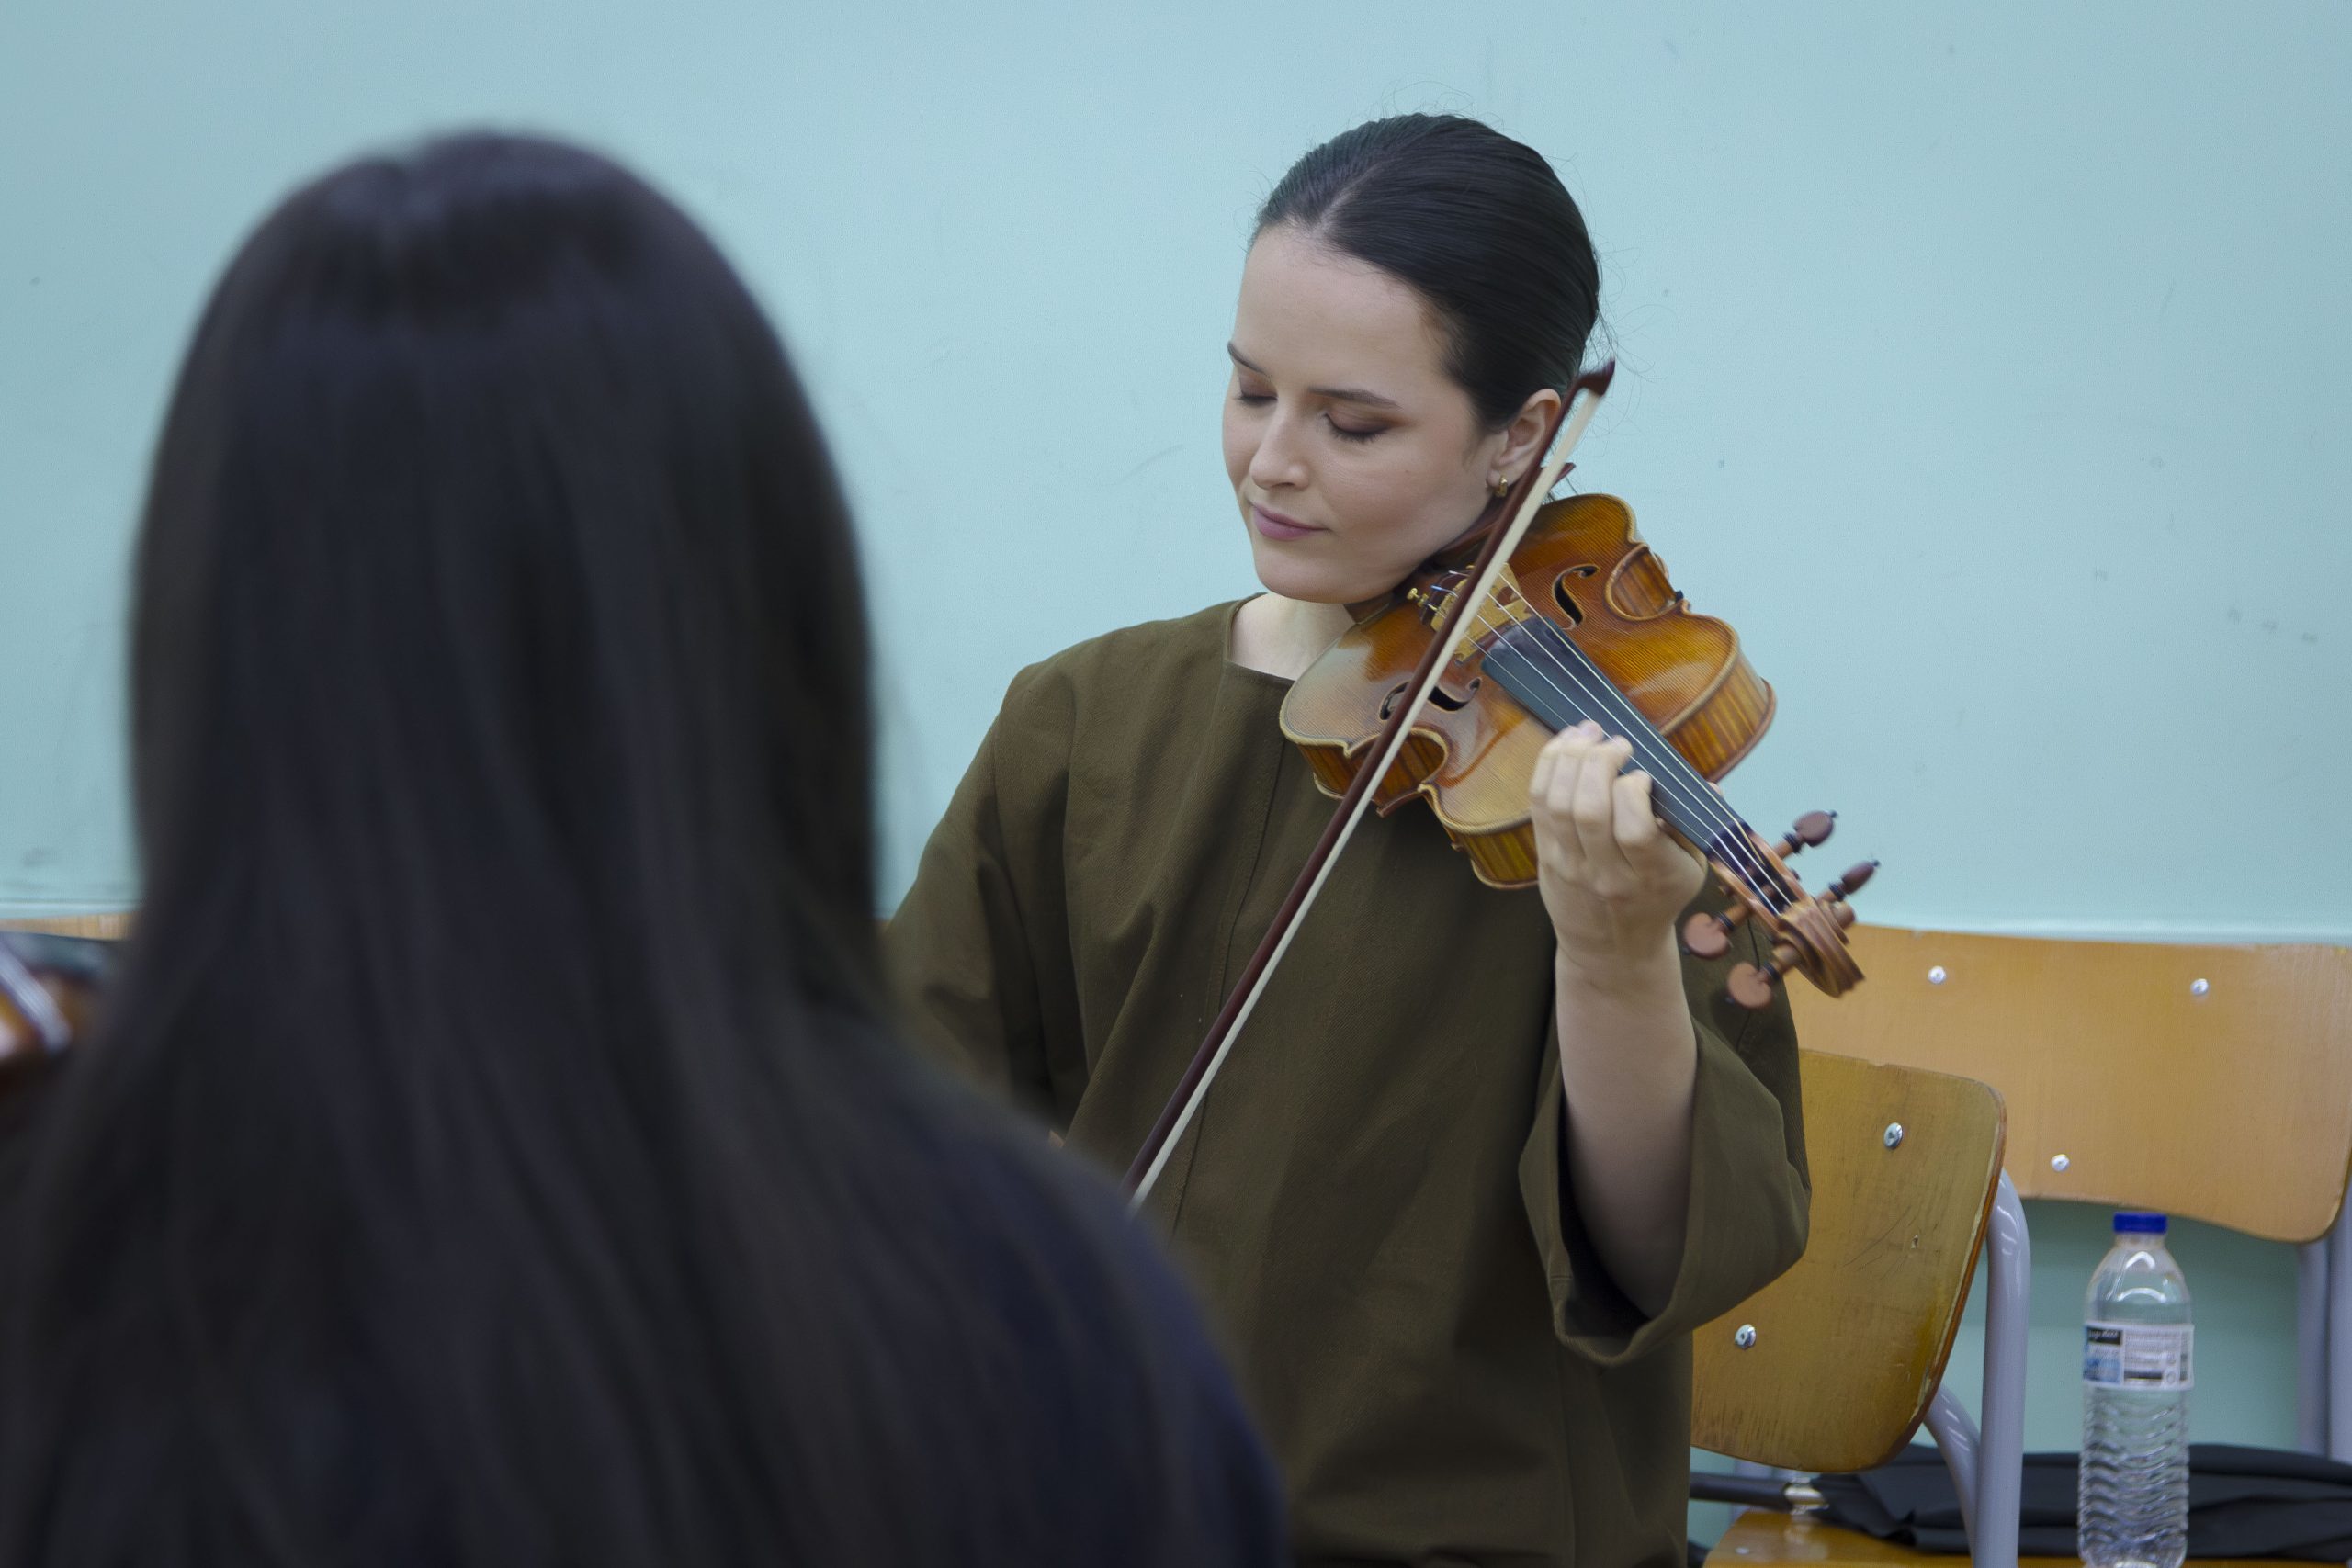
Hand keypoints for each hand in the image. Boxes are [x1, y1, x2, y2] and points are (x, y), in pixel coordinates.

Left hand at [1528, 720, 1706, 980]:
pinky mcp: (1545, 857)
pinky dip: (1548, 767)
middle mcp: (1605, 873)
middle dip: (1599, 762)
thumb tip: (1707, 787)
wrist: (1613, 949)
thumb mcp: (1691, 870)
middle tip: (1616, 742)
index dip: (1633, 791)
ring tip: (1589, 732)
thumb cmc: (1658, 899)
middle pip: (1589, 811)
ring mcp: (1569, 866)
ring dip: (1570, 757)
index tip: (1644, 775)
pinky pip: (1538, 805)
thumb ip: (1694, 826)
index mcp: (1651, 877)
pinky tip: (1566, 745)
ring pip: (1558, 804)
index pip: (1634, 831)